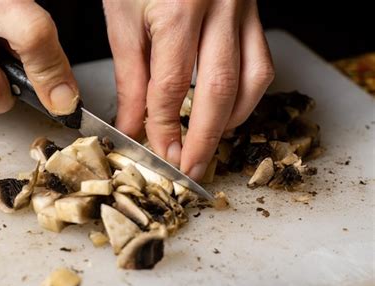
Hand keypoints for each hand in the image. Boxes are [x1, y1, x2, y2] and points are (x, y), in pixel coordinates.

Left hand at [103, 0, 273, 180]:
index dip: (163, 128)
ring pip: (250, 80)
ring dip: (231, 120)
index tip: (160, 155)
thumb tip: (133, 124)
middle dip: (204, 139)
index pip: (169, 87)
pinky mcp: (253, 13)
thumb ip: (130, 77)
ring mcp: (242, 11)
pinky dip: (247, 94)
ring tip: (210, 140)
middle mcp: (217, 10)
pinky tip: (229, 108)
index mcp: (177, 11)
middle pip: (217, 90)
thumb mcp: (124, 19)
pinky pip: (262, 62)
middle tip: (192, 169)